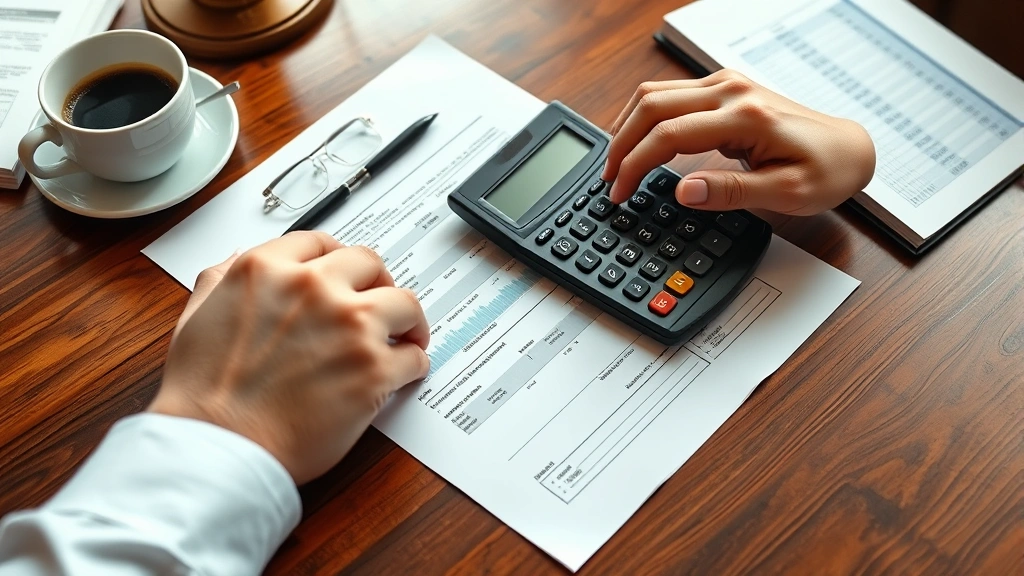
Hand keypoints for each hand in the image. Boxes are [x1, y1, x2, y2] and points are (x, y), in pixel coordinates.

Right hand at [149, 232, 429, 484]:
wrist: (218, 447)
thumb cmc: (202, 396)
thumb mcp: (196, 316)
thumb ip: (220, 280)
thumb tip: (237, 259)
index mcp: (267, 270)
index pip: (320, 241)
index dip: (339, 258)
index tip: (349, 274)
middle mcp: (312, 287)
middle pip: (370, 264)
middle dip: (379, 284)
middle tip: (382, 305)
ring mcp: (349, 326)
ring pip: (405, 304)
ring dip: (409, 322)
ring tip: (406, 339)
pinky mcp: (374, 370)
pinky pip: (413, 357)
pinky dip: (413, 365)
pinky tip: (402, 375)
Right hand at [601, 69, 875, 214]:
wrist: (848, 149)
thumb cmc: (824, 172)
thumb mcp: (785, 194)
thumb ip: (730, 192)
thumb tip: (683, 192)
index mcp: (745, 117)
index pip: (669, 135)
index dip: (635, 166)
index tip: (619, 192)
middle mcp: (731, 91)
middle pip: (651, 105)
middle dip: (620, 144)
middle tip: (607, 180)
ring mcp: (726, 85)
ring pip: (654, 94)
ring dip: (627, 126)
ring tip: (616, 163)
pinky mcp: (724, 89)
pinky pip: (669, 95)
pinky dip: (644, 118)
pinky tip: (637, 141)